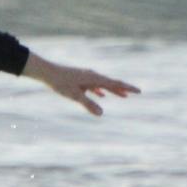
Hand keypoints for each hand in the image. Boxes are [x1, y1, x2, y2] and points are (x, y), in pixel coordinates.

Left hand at [23, 55, 139, 115]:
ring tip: (123, 95)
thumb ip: (89, 104)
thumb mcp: (75, 96)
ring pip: (104, 84)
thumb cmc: (61, 83)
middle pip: (112, 83)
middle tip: (136, 93)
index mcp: (94, 78)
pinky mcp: (81, 79)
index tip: (139, 91)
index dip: (127, 88)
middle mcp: (93, 76)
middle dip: (124, 88)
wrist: (47, 72)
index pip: (114, 83)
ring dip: (114, 90)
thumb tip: (101, 114)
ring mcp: (87, 77)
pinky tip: (102, 95)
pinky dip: (101, 90)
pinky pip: (95, 85)